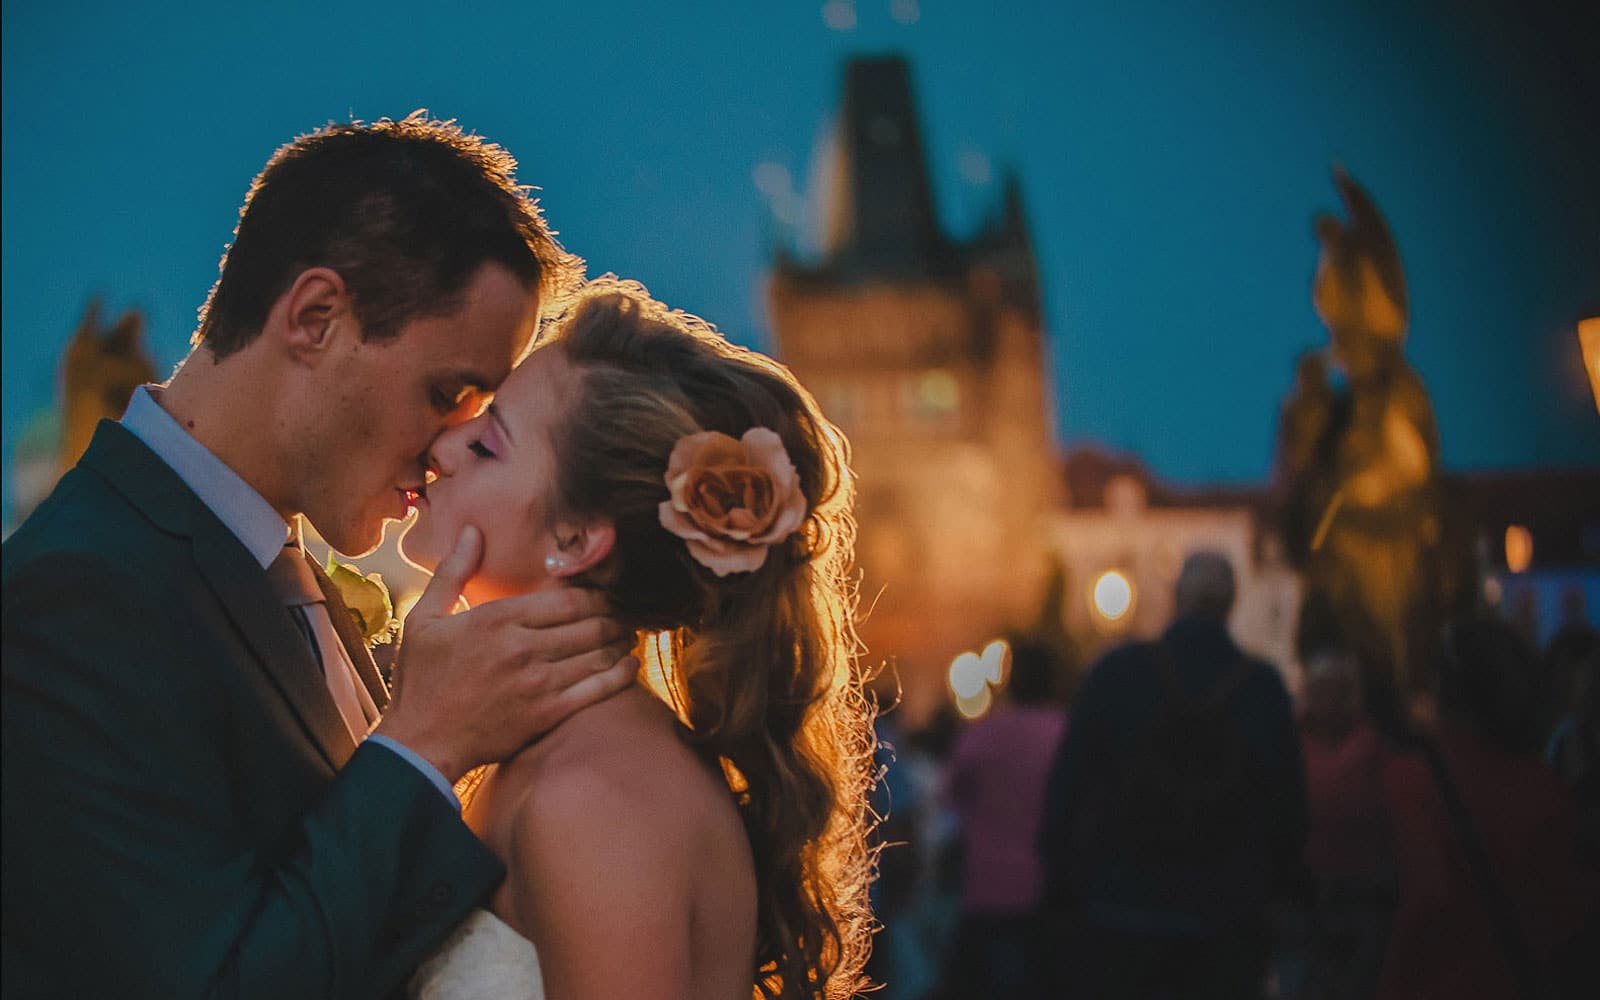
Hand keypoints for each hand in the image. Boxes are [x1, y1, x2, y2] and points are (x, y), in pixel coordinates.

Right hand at [376, 526, 636, 781]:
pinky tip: (631, 665)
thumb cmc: (421, 679)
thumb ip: (453, 572)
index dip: (597, 596)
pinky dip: (621, 675)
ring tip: (629, 636)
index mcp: (496, 619)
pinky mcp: (547, 714)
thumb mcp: (425, 619)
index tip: (608, 595)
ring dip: (621, 643)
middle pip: (589, 624)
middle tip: (626, 615)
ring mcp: (537, 682)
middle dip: (615, 618)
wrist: (420, 742)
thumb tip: (471, 531)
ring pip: (598, 654)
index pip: (567, 599)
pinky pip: (597, 689)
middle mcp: (521, 647)